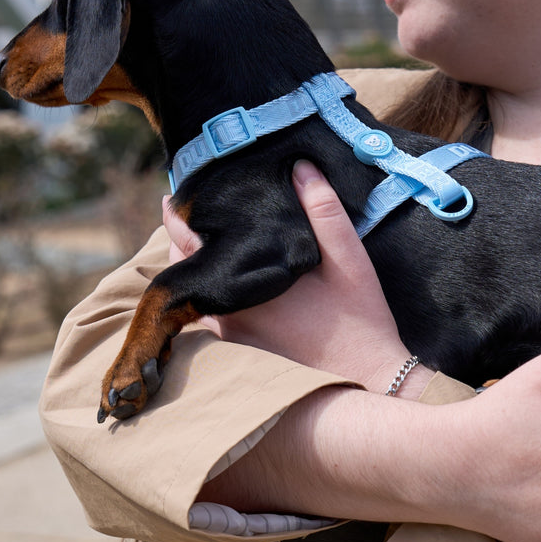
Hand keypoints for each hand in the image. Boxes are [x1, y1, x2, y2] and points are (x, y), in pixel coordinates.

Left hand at [163, 162, 429, 394]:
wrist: (367, 375)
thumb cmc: (359, 316)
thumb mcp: (349, 258)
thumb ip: (324, 210)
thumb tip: (299, 166)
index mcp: (246, 282)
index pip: (189, 244)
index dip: (177, 217)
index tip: (173, 196)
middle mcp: (229, 311)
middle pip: (184, 267)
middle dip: (183, 238)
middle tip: (189, 210)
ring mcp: (232, 333)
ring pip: (196, 290)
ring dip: (196, 264)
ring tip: (204, 238)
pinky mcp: (242, 347)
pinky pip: (209, 313)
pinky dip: (209, 289)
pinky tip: (224, 274)